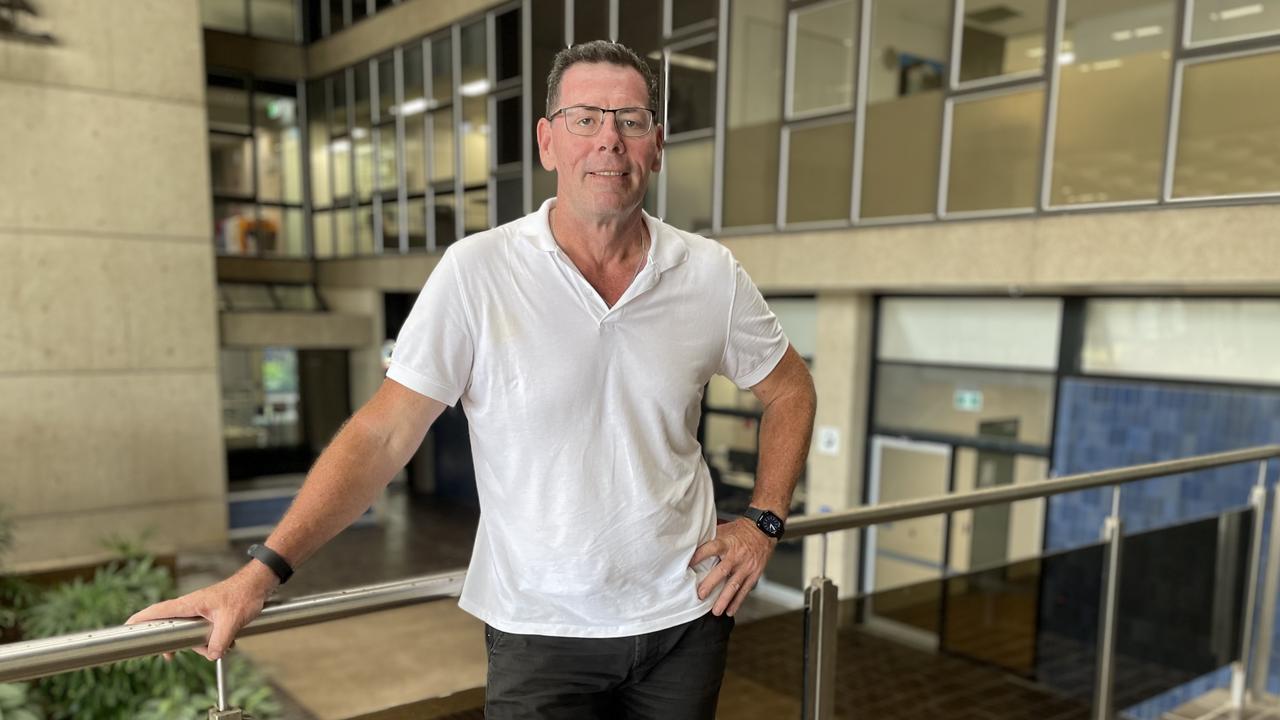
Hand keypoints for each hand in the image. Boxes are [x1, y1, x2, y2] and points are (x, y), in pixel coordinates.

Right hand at [125, 562, 277, 660]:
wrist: (259, 584)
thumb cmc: (244, 594)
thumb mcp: (231, 620)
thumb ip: (219, 640)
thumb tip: (211, 655)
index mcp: (189, 603)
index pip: (158, 611)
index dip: (140, 619)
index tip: (126, 627)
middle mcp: (191, 607)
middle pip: (171, 627)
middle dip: (175, 643)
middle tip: (171, 656)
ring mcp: (200, 611)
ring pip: (189, 633)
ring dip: (202, 644)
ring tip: (218, 645)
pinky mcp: (210, 615)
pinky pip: (203, 632)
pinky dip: (212, 640)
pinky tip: (227, 642)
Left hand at [689, 518, 776, 616]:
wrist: (764, 529)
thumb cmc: (742, 530)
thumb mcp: (726, 529)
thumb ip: (712, 537)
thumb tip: (693, 542)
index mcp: (727, 543)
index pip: (711, 548)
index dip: (700, 555)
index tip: (689, 564)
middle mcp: (736, 556)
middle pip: (722, 571)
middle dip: (711, 584)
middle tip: (701, 595)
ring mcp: (746, 566)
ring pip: (734, 585)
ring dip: (724, 599)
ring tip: (715, 611)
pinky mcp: (754, 574)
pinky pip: (745, 590)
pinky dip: (737, 601)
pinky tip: (730, 610)